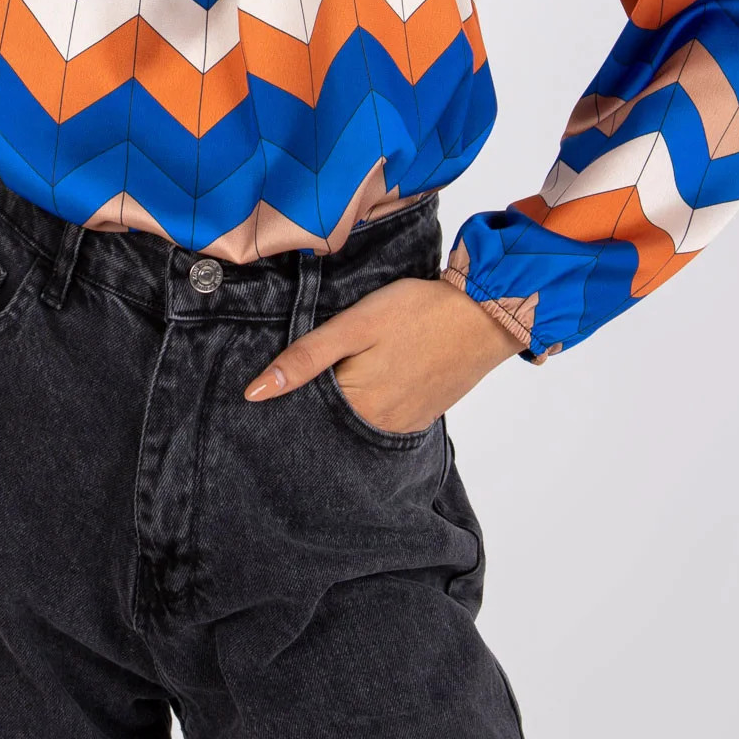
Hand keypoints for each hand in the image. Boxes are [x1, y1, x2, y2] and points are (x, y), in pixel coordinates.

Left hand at [243, 275, 523, 431]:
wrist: (484, 314)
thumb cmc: (415, 311)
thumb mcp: (353, 325)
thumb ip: (305, 359)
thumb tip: (254, 393)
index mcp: (355, 405)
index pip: (302, 414)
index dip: (287, 397)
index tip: (273, 385)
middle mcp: (377, 426)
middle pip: (328, 423)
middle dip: (312, 404)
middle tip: (314, 370)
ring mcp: (401, 426)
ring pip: (354, 424)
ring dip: (341, 407)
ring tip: (344, 372)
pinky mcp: (420, 418)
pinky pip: (381, 422)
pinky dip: (369, 407)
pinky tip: (369, 382)